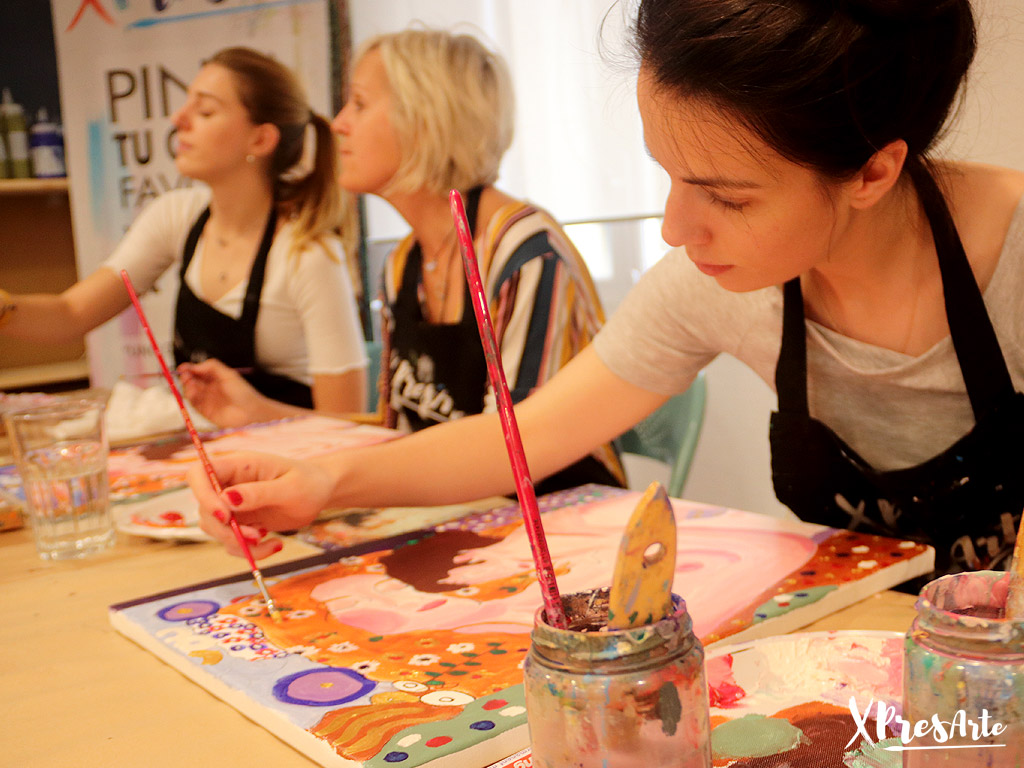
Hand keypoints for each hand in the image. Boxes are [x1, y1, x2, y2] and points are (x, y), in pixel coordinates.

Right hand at [178, 358, 267, 427]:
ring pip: (190, 391)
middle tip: (185, 376)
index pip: (197, 371)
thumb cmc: (242, 392)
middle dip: (186, 377)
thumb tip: (194, 366)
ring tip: (189, 383)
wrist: (250, 412)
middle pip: (191, 381)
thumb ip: (211, 366)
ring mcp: (206, 399)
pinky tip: (192, 393)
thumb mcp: (228, 374)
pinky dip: (190, 397)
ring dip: (187, 387)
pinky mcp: (204, 411)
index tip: (182, 368)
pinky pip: (193, 403)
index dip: (189, 369)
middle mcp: (209, 388)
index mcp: (214, 378)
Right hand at [188, 451, 335, 558]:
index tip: (224, 516)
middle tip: (256, 536)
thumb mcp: (290, 487)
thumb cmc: (309, 482)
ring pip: (215, 529)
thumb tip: (227, 498)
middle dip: (225, 529)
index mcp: (238, 465)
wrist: (321, 493)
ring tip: (268, 541)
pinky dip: (249, 550)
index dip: (202, 495)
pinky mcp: (241, 523)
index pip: (199, 474)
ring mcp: (233, 505)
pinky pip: (232, 542)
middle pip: (204, 509)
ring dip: (238, 543)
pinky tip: (274, 545)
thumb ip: (259, 492)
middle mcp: (230, 484)